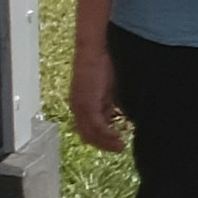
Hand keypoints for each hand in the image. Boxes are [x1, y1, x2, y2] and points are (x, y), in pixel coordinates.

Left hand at [68, 35, 122, 151]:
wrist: (95, 49)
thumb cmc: (102, 61)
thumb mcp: (106, 86)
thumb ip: (107, 101)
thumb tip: (116, 113)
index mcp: (80, 102)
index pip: (87, 127)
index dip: (100, 138)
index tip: (115, 141)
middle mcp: (77, 107)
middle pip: (87, 135)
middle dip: (103, 144)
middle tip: (119, 148)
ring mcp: (80, 107)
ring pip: (91, 134)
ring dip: (106, 142)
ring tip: (121, 146)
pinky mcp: (87, 104)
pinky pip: (96, 127)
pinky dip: (107, 135)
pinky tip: (118, 138)